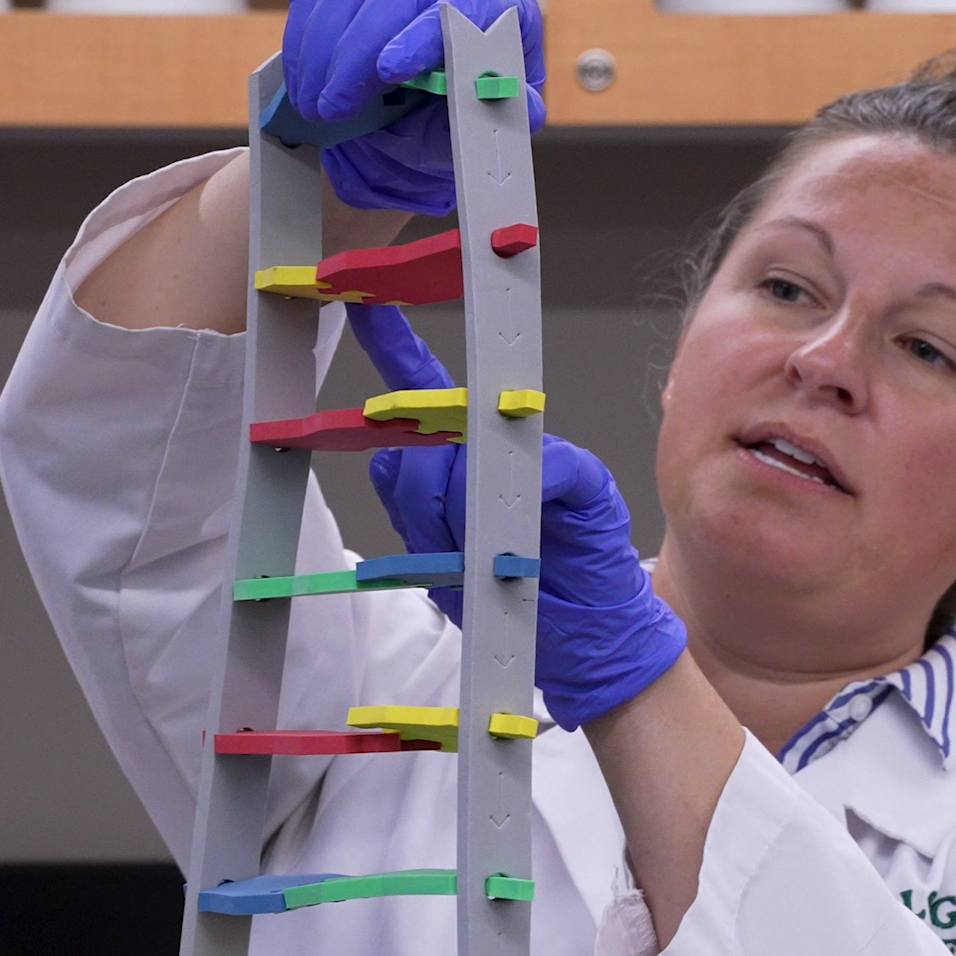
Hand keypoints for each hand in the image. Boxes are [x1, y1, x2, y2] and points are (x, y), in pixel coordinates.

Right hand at [283, 0, 546, 214]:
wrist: (415, 116)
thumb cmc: (454, 120)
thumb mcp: (473, 131)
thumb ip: (489, 120)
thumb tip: (524, 109)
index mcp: (500, 13)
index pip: (465, 7)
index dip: (422, 37)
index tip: (388, 71)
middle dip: (356, 54)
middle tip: (333, 107)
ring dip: (322, 50)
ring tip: (313, 105)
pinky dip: (304, 40)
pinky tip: (303, 80)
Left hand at [352, 305, 686, 728]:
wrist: (589, 647)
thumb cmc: (517, 602)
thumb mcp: (449, 568)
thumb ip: (420, 516)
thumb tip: (397, 458)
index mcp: (462, 471)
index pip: (419, 408)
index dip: (395, 353)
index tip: (366, 307)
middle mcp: (500, 452)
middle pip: (437, 434)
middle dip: (423, 486)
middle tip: (441, 533)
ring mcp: (543, 459)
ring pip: (481, 448)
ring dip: (467, 502)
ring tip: (484, 547)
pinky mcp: (585, 477)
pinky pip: (545, 467)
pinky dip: (529, 497)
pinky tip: (528, 528)